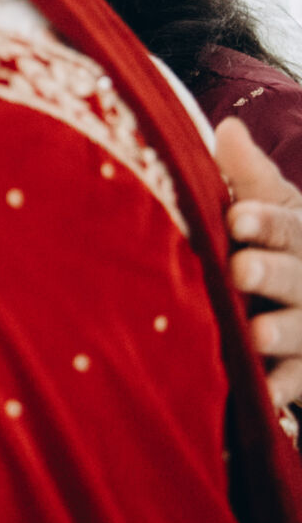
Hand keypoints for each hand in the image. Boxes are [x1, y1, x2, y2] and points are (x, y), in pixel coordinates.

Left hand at [217, 118, 301, 407]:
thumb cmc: (278, 247)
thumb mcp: (272, 208)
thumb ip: (249, 177)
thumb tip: (227, 129)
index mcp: (301, 235)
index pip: (289, 224)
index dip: (266, 222)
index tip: (237, 218)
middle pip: (298, 274)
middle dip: (272, 271)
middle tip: (240, 270)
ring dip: (282, 329)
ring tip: (254, 332)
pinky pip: (301, 378)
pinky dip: (285, 387)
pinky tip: (266, 393)